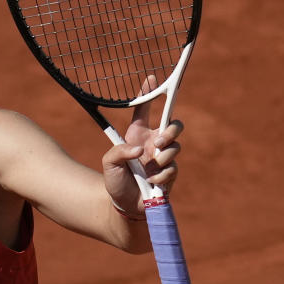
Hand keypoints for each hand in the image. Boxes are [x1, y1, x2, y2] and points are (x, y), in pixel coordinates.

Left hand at [102, 76, 183, 215]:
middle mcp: (153, 143)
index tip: (152, 78)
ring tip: (149, 168)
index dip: (149, 94)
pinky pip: (172, 169)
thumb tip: (139, 150)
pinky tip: (150, 183)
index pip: (145, 110)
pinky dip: (160, 176)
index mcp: (138, 135)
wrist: (123, 205)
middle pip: (174, 125)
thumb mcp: (108, 163)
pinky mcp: (170, 174)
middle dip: (171, 131)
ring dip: (163, 157)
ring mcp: (163, 159)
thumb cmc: (114, 181)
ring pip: (175, 148)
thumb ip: (118, 151)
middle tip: (158, 143)